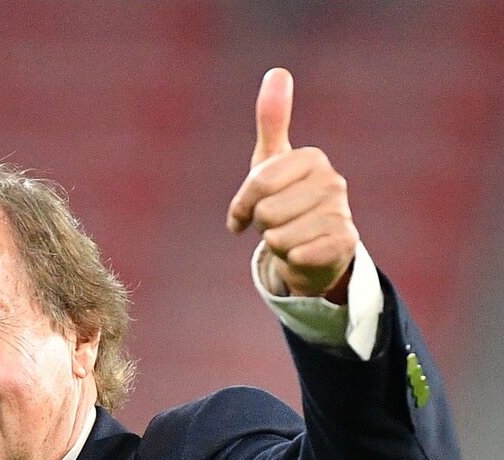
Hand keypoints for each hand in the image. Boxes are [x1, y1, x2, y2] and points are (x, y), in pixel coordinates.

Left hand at [227, 68, 357, 300]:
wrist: (312, 249)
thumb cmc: (286, 202)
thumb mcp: (272, 162)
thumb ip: (272, 120)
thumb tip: (277, 71)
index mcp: (312, 158)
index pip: (258, 183)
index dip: (242, 205)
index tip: (246, 211)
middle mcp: (333, 181)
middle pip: (266, 212)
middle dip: (262, 225)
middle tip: (277, 224)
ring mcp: (342, 212)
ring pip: (278, 236)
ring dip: (276, 244)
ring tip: (290, 237)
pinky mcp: (345, 244)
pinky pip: (297, 254)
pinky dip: (291, 260)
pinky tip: (301, 254)